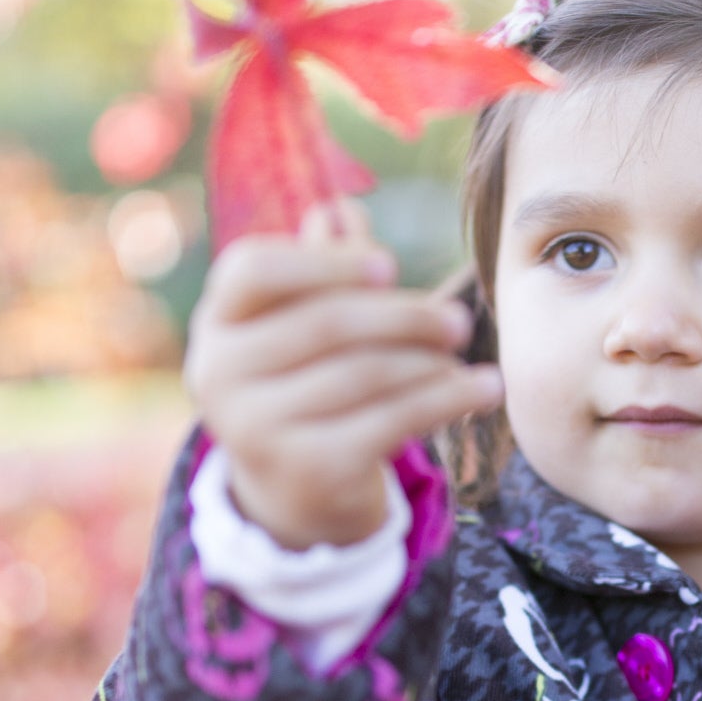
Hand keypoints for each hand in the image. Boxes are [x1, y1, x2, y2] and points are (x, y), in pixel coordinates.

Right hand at [183, 203, 501, 548]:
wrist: (297, 491)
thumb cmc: (308, 382)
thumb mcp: (303, 324)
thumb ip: (322, 268)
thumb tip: (342, 209)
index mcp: (219, 322)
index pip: (254, 269)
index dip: (324, 262)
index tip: (389, 265)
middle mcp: (220, 374)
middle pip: (328, 322)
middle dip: (405, 316)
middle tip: (458, 319)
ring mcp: (257, 427)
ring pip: (366, 373)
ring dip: (431, 360)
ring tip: (468, 354)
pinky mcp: (307, 469)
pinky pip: (392, 420)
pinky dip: (446, 399)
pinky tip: (482, 389)